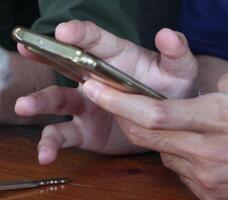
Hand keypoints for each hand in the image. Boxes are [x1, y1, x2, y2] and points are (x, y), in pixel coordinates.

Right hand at [15, 20, 197, 164]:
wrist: (166, 122)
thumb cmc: (171, 89)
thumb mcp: (178, 70)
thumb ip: (176, 52)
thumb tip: (169, 34)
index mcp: (115, 58)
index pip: (95, 40)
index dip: (80, 33)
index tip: (64, 32)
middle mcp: (94, 78)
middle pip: (65, 64)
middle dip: (46, 56)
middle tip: (28, 49)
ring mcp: (86, 104)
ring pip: (57, 100)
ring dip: (39, 102)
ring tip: (24, 106)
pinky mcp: (84, 129)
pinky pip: (63, 135)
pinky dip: (51, 144)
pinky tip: (45, 155)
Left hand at [82, 57, 227, 199]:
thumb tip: (208, 90)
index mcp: (221, 117)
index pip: (154, 113)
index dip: (118, 101)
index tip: (95, 89)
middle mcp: (208, 151)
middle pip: (147, 136)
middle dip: (124, 116)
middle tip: (115, 100)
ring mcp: (209, 177)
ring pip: (164, 153)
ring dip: (160, 135)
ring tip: (179, 121)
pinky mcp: (214, 194)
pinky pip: (182, 170)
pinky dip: (180, 153)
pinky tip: (200, 144)